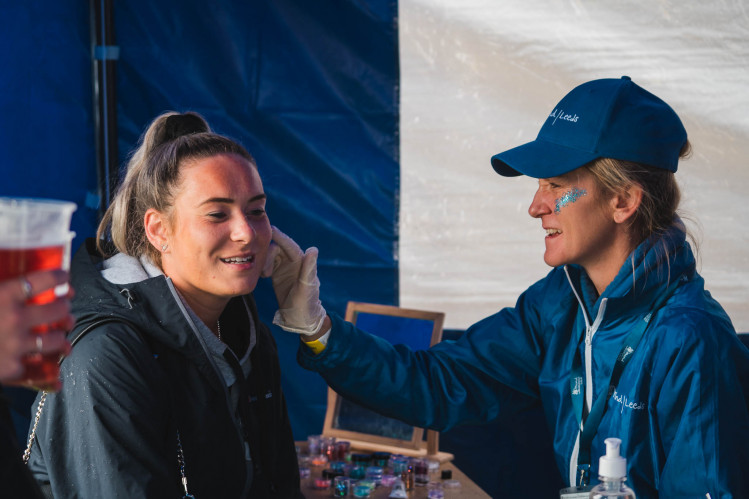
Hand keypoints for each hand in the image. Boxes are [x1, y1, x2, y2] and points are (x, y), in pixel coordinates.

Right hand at [0, 269, 72, 383]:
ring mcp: (14, 346)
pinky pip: (37, 369)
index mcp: (3, 296)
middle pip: (57, 310)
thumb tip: (4, 262)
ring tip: (61, 337)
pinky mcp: (10, 369)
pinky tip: (51, 371)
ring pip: (55, 340)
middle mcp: (14, 319)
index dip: (58, 278)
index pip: (42, 280)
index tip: (64, 278)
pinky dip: (46, 370)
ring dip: (61, 337)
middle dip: (64, 308)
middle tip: (65, 307)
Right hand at [263, 226, 326, 335]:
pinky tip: (259, 274)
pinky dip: (261, 265)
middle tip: (265, 272)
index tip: (268, 230)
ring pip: (270, 255)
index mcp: (301, 262)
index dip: (279, 237)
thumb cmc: (307, 304)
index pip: (289, 245)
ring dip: (263, 261)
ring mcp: (284, 267)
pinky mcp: (276, 273)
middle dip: (268, 254)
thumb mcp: (307, 288)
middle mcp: (293, 261)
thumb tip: (313, 249)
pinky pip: (266, 263)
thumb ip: (309, 268)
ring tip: (263, 276)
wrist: (301, 319)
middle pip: (277, 248)